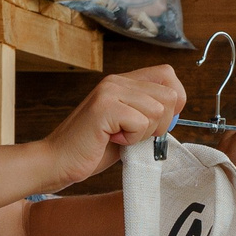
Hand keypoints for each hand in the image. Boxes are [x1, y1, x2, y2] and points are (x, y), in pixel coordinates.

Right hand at [42, 66, 185, 185]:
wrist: (58, 162)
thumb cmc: (94, 149)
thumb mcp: (129, 126)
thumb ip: (149, 113)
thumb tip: (177, 110)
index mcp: (124, 82)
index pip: (168, 74)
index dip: (174, 101)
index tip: (157, 122)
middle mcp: (117, 81)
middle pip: (169, 95)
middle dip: (161, 123)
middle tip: (134, 134)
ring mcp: (109, 92)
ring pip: (157, 110)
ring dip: (143, 133)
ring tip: (120, 137)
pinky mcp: (104, 108)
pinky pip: (141, 123)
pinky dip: (131, 139)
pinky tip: (112, 139)